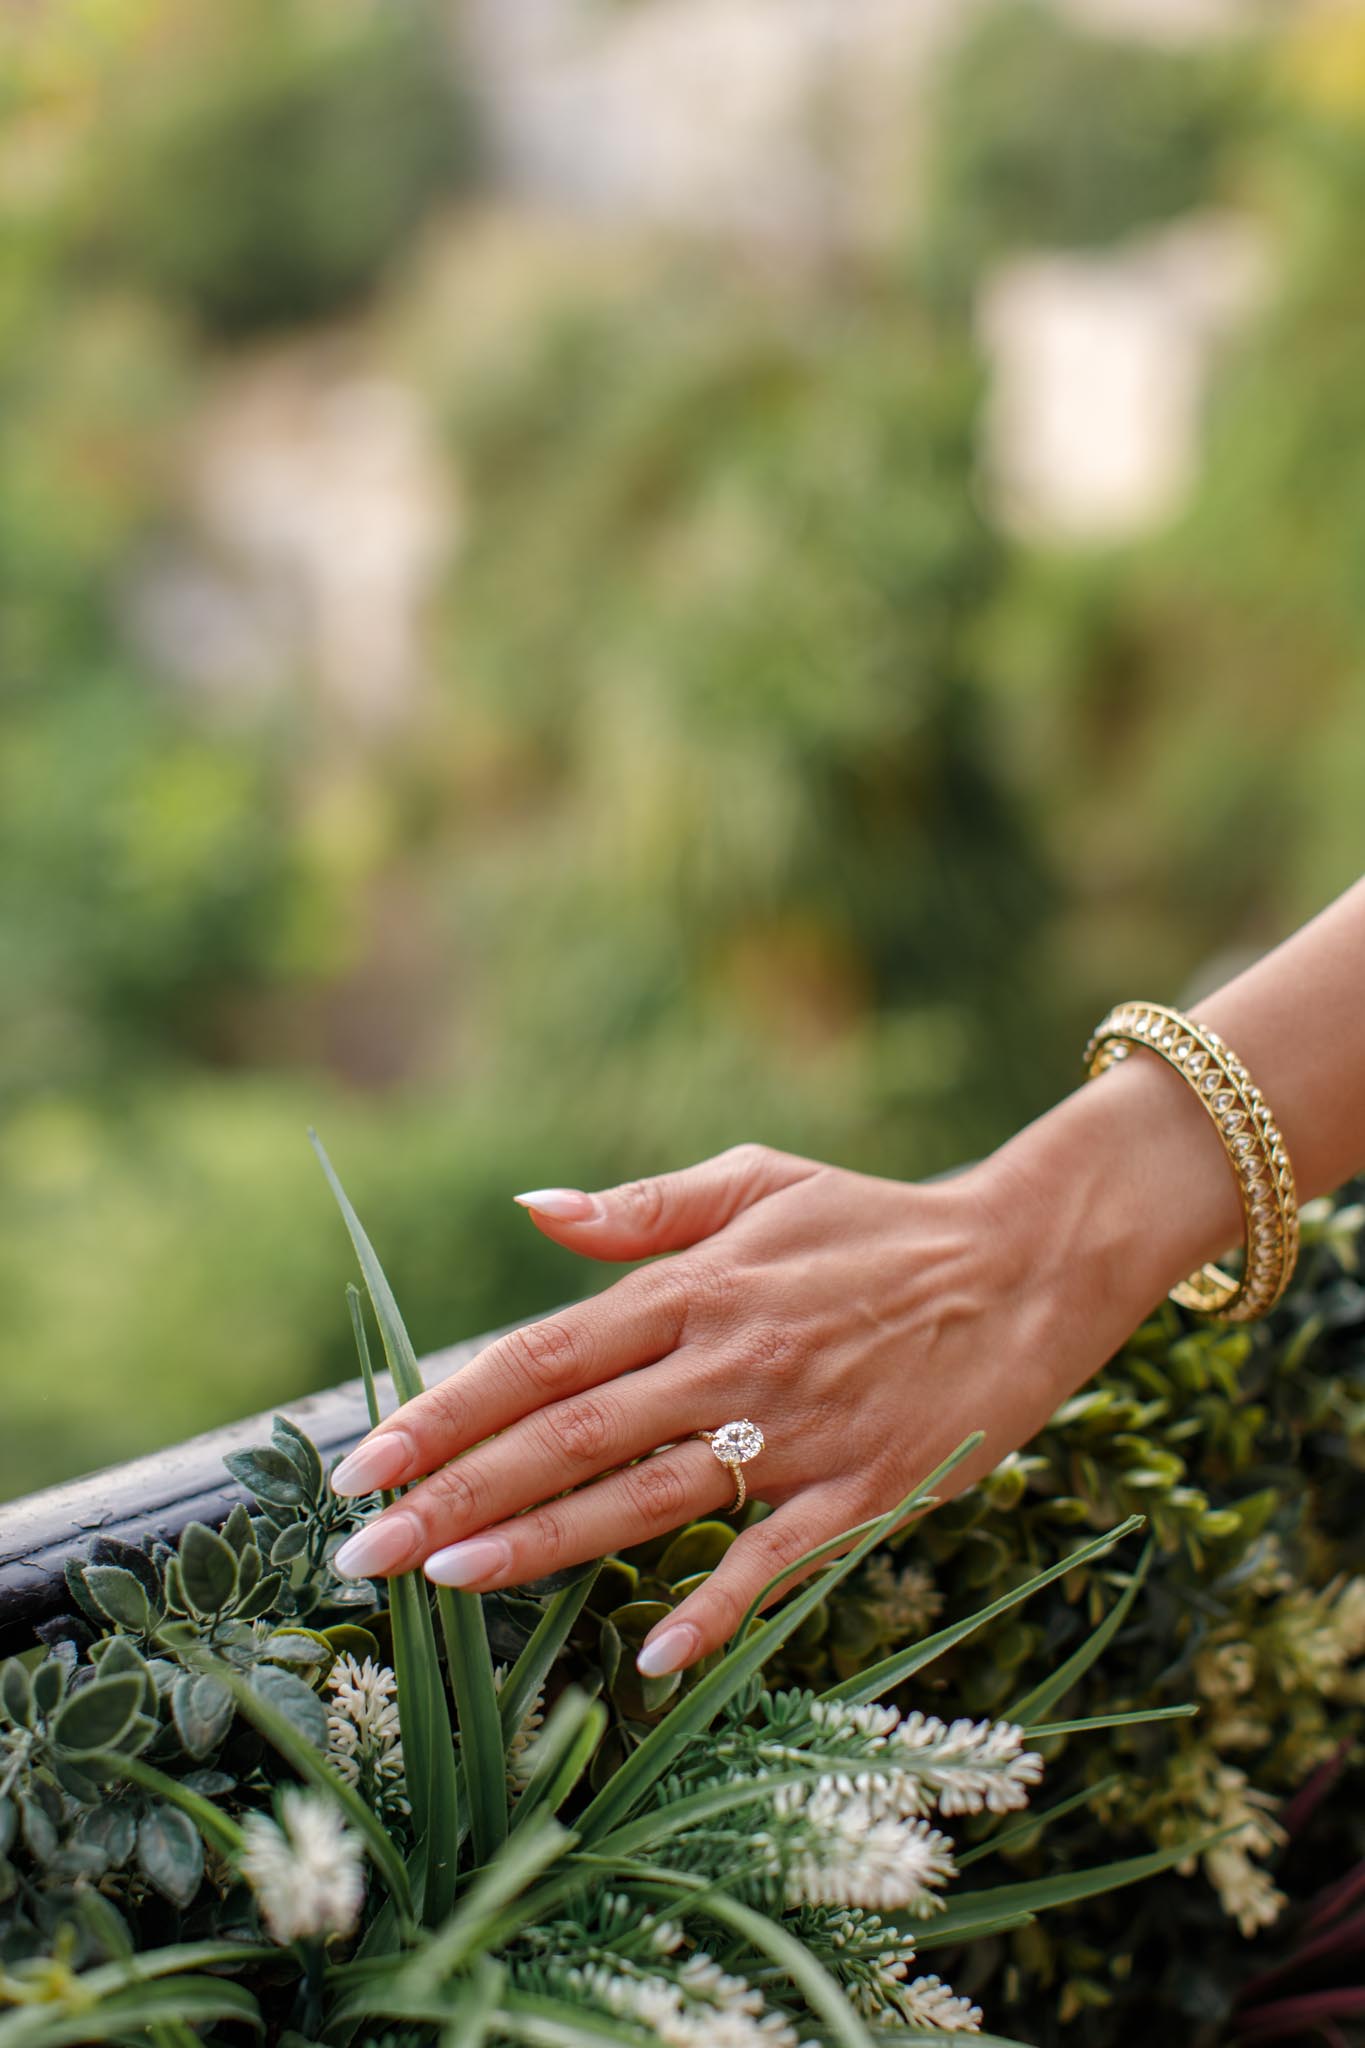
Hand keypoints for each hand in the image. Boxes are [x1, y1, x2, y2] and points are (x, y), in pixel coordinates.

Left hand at [330, 1095, 1193, 1675]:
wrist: (1021, 1264)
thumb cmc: (875, 1224)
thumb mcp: (760, 1183)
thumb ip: (642, 1207)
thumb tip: (531, 1208)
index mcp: (695, 1287)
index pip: (545, 1353)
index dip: (450, 1408)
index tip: (367, 1458)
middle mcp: (730, 1358)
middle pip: (573, 1434)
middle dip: (458, 1492)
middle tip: (362, 1554)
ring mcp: (798, 1429)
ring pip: (649, 1496)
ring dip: (543, 1543)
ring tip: (447, 1584)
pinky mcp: (864, 1489)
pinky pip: (778, 1558)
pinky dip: (718, 1607)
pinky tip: (653, 1655)